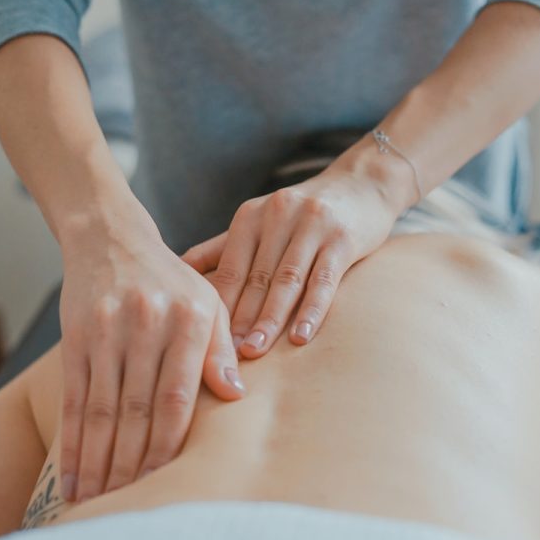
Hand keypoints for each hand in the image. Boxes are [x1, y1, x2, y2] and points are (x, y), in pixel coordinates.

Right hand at [58, 194, 244, 502]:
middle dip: (132, 465)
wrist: (112, 239)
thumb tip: (235, 396)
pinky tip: (72, 475)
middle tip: (128, 509)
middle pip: (137, 410)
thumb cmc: (171, 281)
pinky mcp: (76, 337)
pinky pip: (74, 398)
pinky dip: (72, 442)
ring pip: (102, 410)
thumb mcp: (208, 302)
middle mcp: (147, 324)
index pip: (178, 397)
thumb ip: (221, 348)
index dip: (169, 446)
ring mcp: (107, 331)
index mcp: (189, 319)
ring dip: (99, 462)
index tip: (166, 485)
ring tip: (97, 504)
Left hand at [181, 161, 399, 357]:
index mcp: (250, 216)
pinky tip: (300, 336)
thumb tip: (178, 273)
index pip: (228, 269)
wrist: (362, 183)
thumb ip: (222, 248)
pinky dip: (311, 310)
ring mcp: (311, 225)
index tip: (204, 342)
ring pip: (286, 281)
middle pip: (255, 278)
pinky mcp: (342, 238)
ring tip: (255, 351)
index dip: (217, 306)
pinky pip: (324, 280)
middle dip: (239, 319)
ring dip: (269, 319)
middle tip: (225, 356)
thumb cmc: (302, 213)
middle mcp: (277, 216)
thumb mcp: (259, 221)